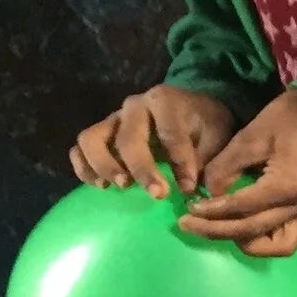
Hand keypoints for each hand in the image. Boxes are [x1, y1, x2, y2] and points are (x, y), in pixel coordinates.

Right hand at [69, 85, 237, 196]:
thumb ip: (209, 160)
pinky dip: (84, 167)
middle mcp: (134, 106)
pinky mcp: (100, 134)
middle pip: (127, 137)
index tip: (189, 187)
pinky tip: (101, 186)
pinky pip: (79, 148)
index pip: (169, 131)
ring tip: (122, 187)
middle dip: (141, 168)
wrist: (193, 110)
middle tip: (158, 195)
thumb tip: (197, 190)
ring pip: (91, 138)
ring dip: (104, 165)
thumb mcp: (217, 137)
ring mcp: (113, 119)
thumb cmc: (205, 125)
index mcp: (166, 101)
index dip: (179, 161)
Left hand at [181, 89, 296, 257]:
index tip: (188, 209)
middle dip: (216, 230)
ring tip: (221, 230)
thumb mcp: (250, 137)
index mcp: (288, 185)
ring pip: (278, 246)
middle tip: (188, 225)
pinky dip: (269, 242)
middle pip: (252, 231)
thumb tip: (206, 193)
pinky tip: (248, 231)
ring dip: (247, 243)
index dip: (210, 210)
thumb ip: (225, 168)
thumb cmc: (287, 121)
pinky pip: (291, 240)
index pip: (242, 207)